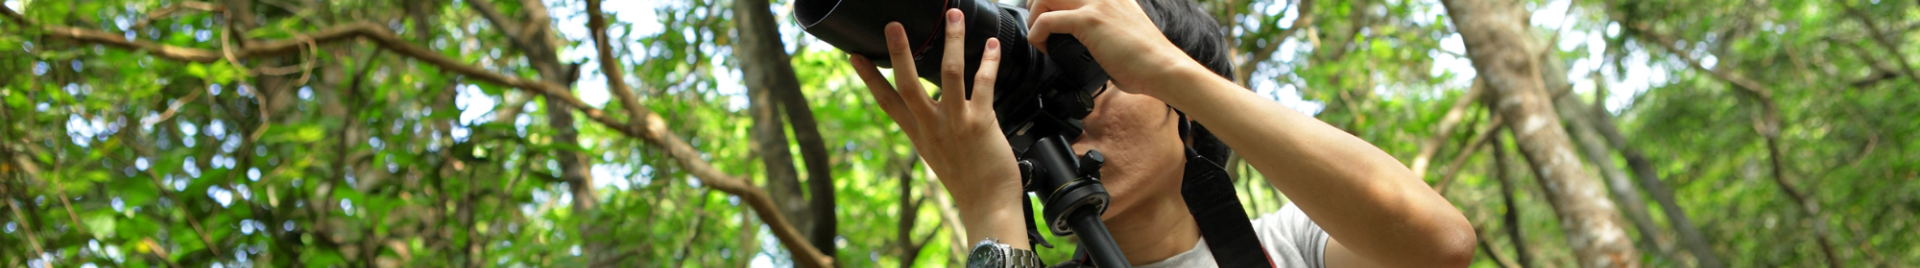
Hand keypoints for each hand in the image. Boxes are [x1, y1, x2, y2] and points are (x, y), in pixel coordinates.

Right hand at [849, 9, 1027, 246]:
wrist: (987, 206)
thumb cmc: (969, 182)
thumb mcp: (938, 155)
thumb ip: (932, 129)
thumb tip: (932, 107)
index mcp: (918, 134)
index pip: (887, 101)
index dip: (869, 78)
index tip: (854, 56)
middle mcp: (932, 127)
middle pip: (908, 83)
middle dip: (899, 52)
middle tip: (893, 25)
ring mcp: (955, 124)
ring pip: (949, 74)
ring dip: (952, 41)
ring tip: (953, 17)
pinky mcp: (980, 123)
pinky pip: (983, 85)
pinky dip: (989, 62)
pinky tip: (992, 45)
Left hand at [1027, 0, 1196, 95]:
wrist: (1163, 68)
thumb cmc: (1147, 62)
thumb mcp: (1123, 37)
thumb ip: (1104, 35)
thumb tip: (1090, 52)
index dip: (1055, 2)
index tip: (1050, 20)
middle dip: (1038, 5)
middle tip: (1040, 28)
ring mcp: (1096, 4)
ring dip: (1035, 17)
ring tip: (1041, 37)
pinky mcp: (1090, 21)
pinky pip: (1046, 21)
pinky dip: (1037, 35)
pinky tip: (1045, 48)